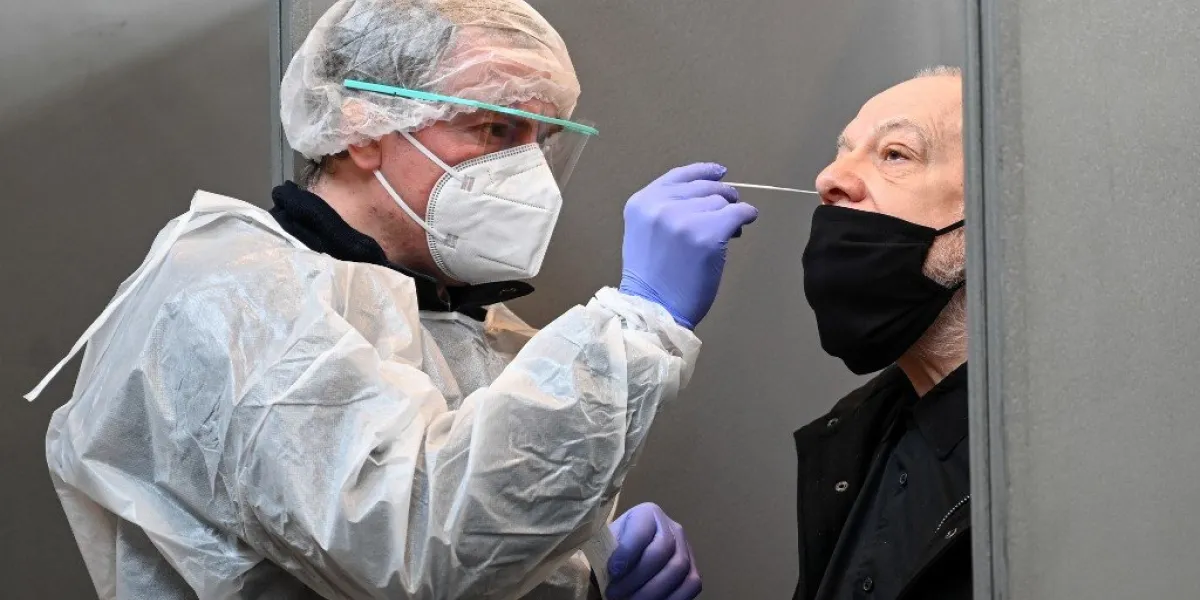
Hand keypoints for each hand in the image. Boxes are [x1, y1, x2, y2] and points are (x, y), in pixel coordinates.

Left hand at [606, 503, 700, 599]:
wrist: (628, 561)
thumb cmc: (613, 552)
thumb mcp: (606, 545)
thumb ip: (609, 551)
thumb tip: (615, 568)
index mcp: (647, 514)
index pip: (642, 530)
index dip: (627, 552)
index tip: (613, 571)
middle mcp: (672, 527)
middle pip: (662, 551)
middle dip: (637, 577)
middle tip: (615, 594)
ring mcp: (686, 548)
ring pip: (678, 569)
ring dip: (652, 591)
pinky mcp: (693, 570)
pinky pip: (691, 585)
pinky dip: (672, 598)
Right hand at [619, 163, 758, 328]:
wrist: (655, 309)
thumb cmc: (652, 279)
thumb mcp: (644, 233)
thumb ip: (664, 210)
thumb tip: (707, 196)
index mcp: (641, 203)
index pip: (678, 176)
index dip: (703, 172)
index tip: (720, 172)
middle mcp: (660, 205)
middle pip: (704, 188)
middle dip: (721, 196)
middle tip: (729, 209)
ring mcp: (684, 219)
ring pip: (721, 201)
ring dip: (729, 213)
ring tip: (728, 231)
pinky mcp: (708, 234)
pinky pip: (739, 213)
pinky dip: (746, 217)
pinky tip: (744, 226)